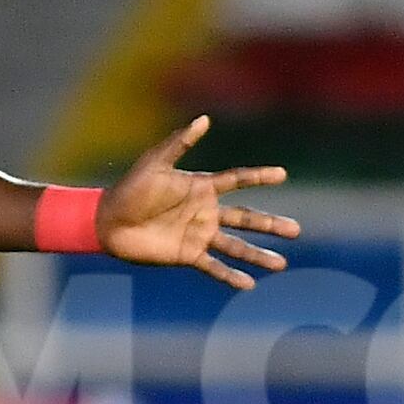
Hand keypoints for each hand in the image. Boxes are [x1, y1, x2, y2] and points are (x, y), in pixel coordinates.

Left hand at [99, 116, 299, 288]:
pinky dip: (230, 276)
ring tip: (281, 264)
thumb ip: (180, 143)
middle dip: (270, 225)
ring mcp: (198, 235)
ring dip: (258, 255)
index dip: (259, 177)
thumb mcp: (154, 163)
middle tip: (296, 231)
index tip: (282, 174)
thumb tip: (203, 119)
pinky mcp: (186, 255)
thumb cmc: (129, 189)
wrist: (106, 221)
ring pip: (236, 246)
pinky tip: (249, 284)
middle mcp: (205, 212)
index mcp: (201, 188)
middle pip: (246, 218)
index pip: (237, 180)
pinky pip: (213, 267)